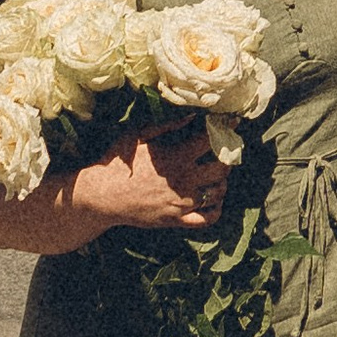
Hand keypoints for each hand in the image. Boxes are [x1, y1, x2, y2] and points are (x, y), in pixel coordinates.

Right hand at [78, 121, 230, 231]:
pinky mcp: (177, 220)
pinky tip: (215, 202)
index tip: (233, 124)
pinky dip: (216, 211)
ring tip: (218, 175)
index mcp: (176, 156)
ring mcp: (182, 202)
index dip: (226, 130)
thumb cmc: (118, 162)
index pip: (210, 141)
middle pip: (221, 168)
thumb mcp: (138, 135)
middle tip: (226, 152)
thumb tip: (192, 117)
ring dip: (222, 182)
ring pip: (218, 192)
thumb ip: (167, 125)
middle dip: (227, 158)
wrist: (102, 195)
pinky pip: (207, 219)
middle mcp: (184, 180)